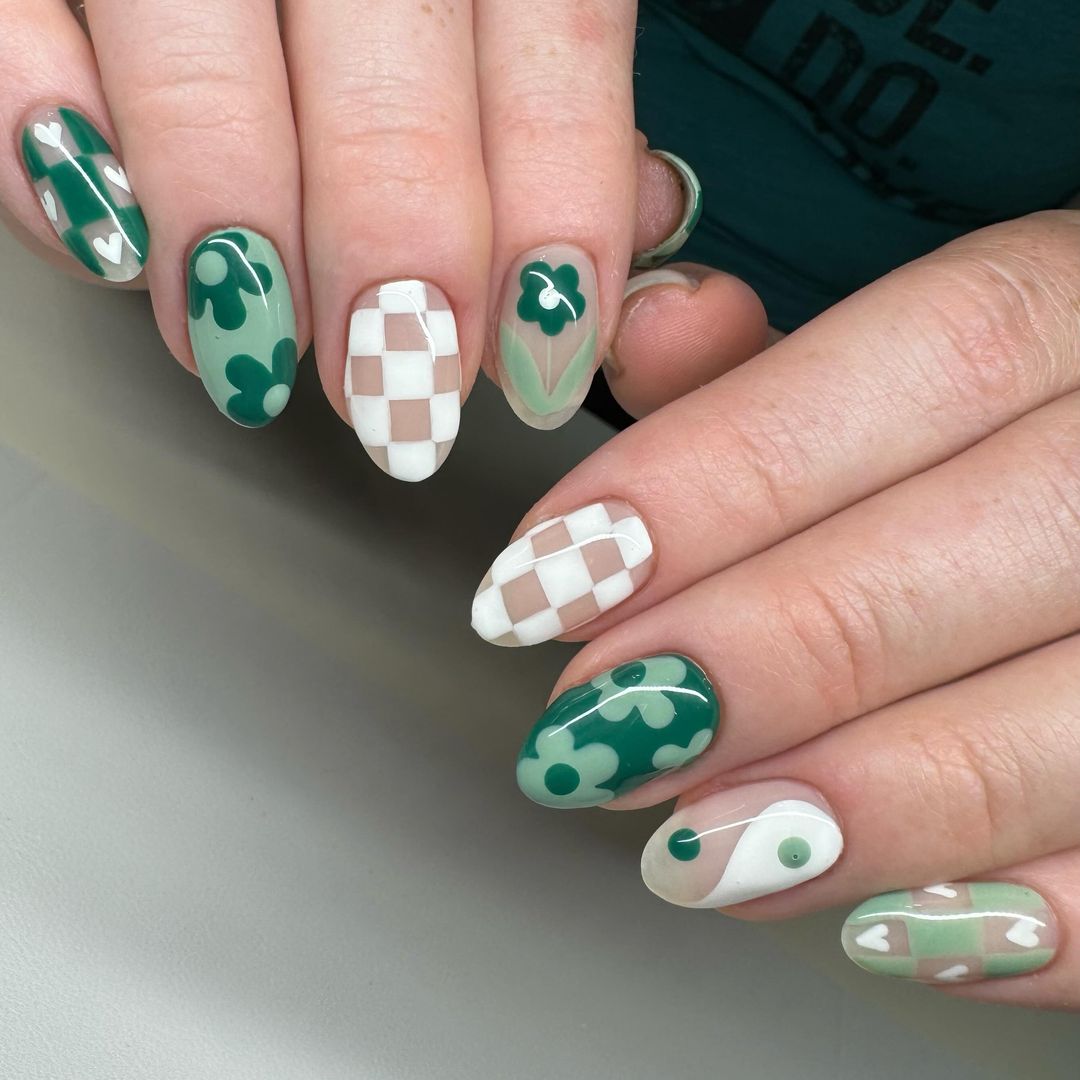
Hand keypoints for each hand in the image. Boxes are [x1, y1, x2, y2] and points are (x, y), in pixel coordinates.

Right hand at [0, 0, 704, 475]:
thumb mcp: (504, 17)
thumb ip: (569, 117)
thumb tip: (631, 245)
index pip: (560, 29)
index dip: (560, 207)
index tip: (550, 354)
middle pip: (386, 58)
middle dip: (398, 244)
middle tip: (397, 391)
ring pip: (197, 28)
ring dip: (232, 211)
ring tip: (251, 354)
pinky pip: (7, 13)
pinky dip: (38, 123)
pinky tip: (106, 239)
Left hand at [472, 210, 1079, 1009]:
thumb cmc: (1002, 437)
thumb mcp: (901, 365)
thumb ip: (765, 366)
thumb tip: (644, 334)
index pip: (926, 359)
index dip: (714, 482)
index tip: (550, 579)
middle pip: (982, 546)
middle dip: (764, 653)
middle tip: (597, 732)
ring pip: (1078, 719)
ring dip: (867, 802)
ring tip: (696, 849)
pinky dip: (1024, 917)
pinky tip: (875, 925)